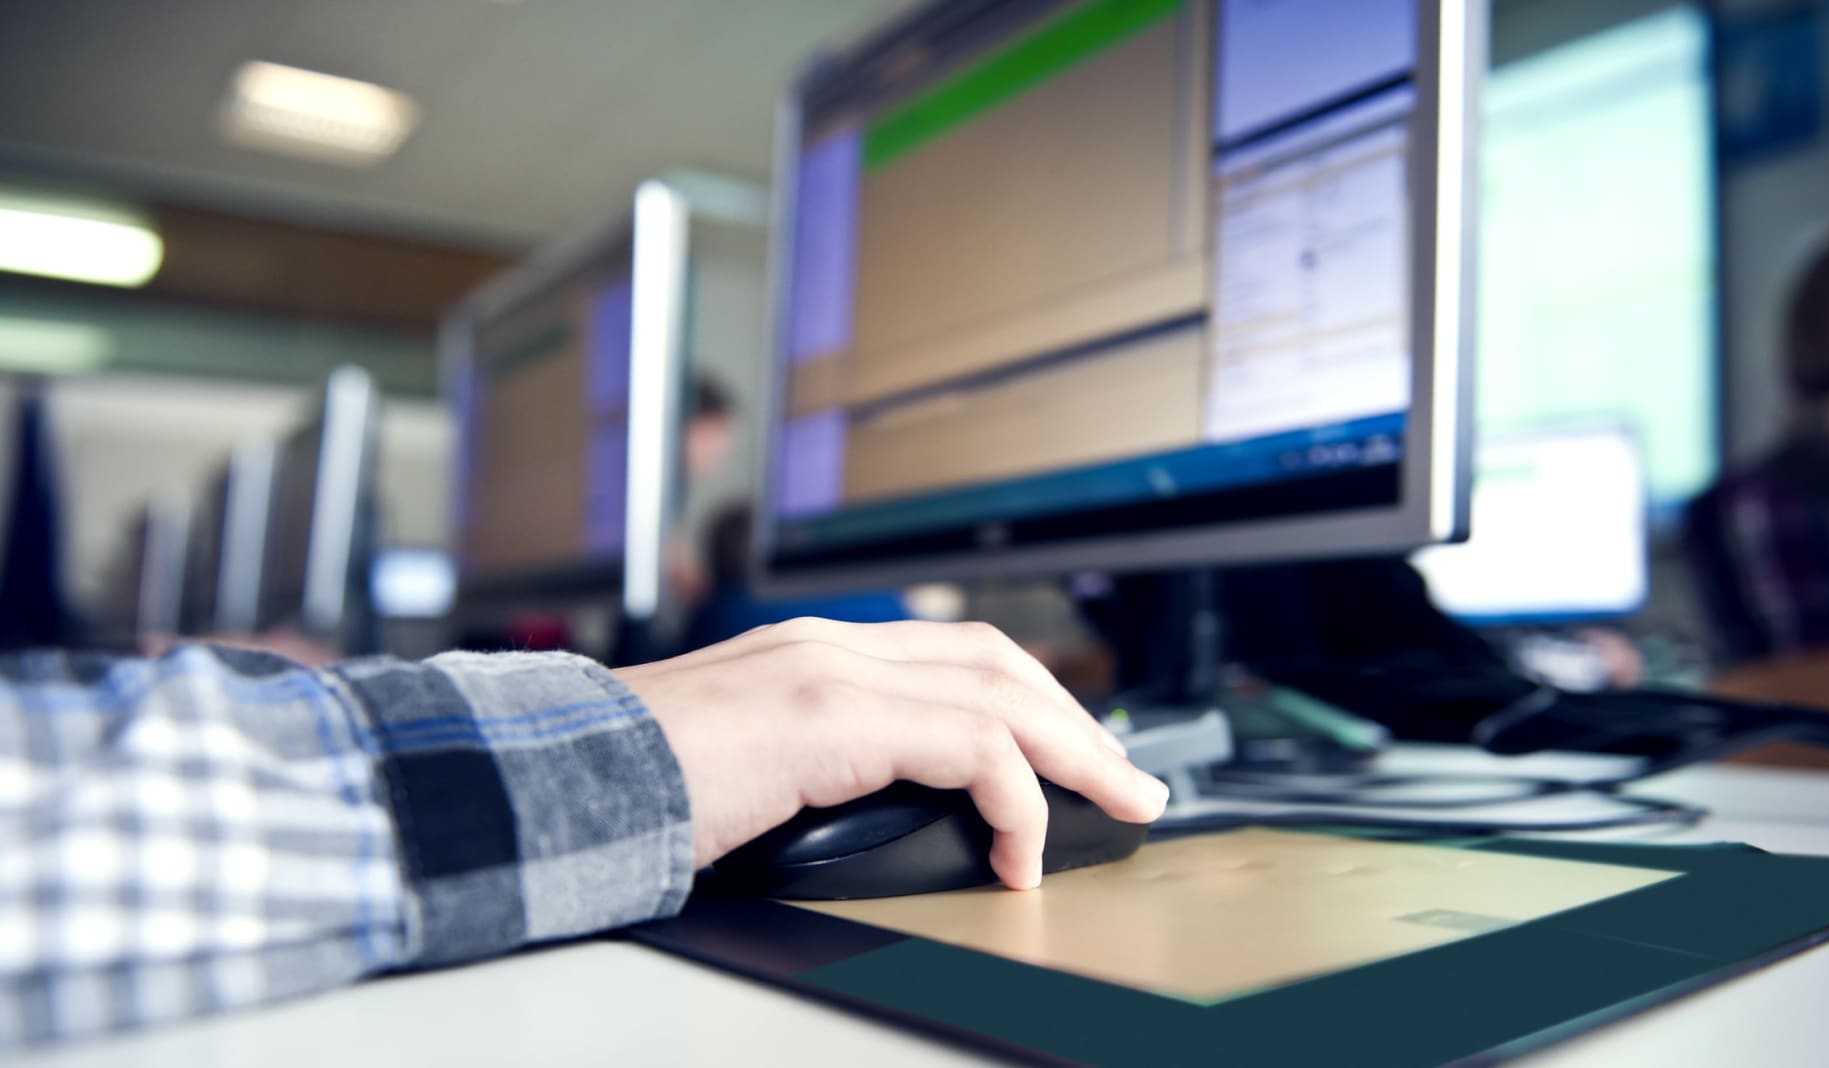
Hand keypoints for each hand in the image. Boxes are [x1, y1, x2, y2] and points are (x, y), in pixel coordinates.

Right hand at [616, 618, 1168, 889]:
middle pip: (997, 658)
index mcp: (812, 653)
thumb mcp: (754, 769)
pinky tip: (1021, 847)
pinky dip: (1017, 795)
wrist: (555, 782)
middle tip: (1128, 779)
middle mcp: (830, 644)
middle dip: (1076, 720)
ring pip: (1001, 691)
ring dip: (1075, 751)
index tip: (1076, 752)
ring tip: (1118, 803)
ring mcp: (831, 671)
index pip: (957, 653)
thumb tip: (895, 815)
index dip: (1032, 699)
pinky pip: (970, 745)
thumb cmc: (634, 788)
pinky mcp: (829, 716)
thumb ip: (822, 768)